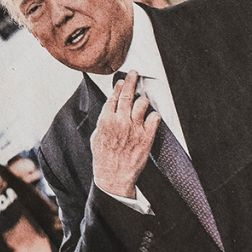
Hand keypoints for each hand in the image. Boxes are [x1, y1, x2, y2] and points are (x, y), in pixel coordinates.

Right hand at [91, 70, 160, 198]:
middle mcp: (120, 121)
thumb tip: (109, 112)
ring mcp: (135, 128)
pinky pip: (155, 117)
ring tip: (142, 104)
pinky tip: (150, 119)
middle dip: (131, 81)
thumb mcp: (96, 138)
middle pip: (127, 95)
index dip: (118, 87)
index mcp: (105, 121)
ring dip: (143, 102)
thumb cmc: (104, 160)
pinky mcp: (147, 136)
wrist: (113, 177)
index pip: (112, 98)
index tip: (121, 81)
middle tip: (134, 74)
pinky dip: (154, 116)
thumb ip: (103, 123)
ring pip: (142, 103)